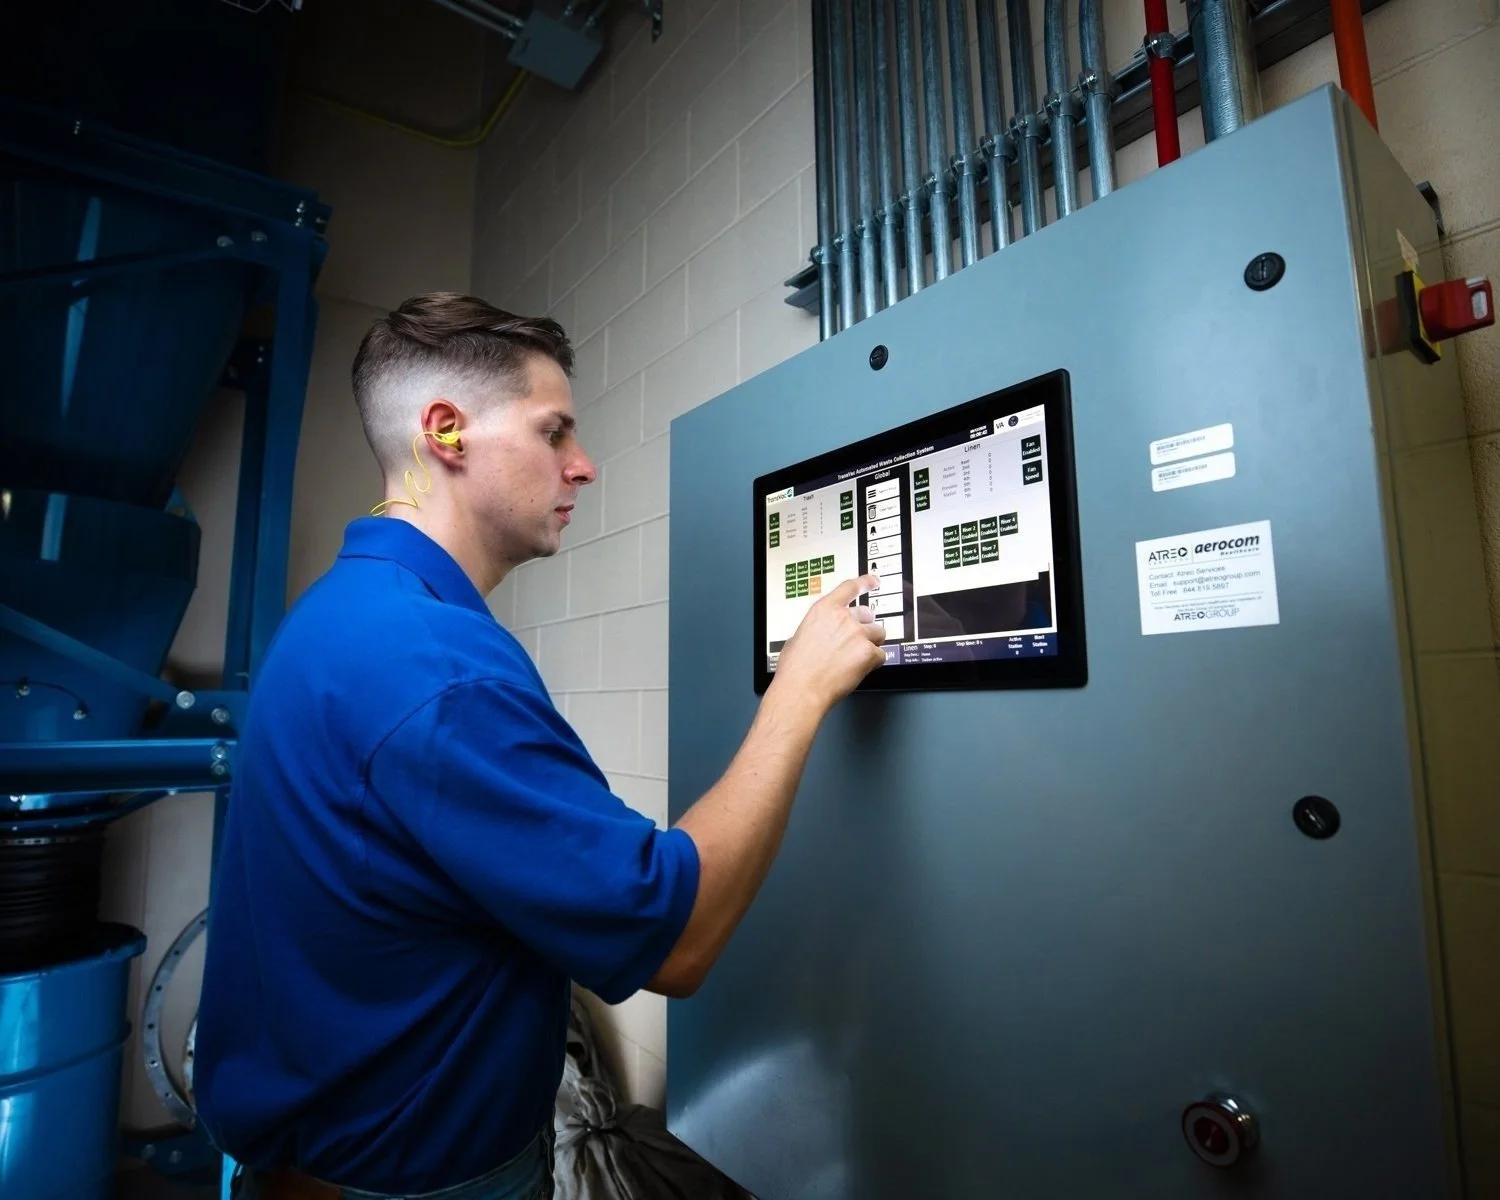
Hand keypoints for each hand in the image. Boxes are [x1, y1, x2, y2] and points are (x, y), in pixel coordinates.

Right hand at [772, 574, 886, 712]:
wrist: (801, 689)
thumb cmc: (795, 668)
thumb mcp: (798, 636)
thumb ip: (817, 627)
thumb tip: (821, 632)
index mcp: (824, 610)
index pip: (850, 588)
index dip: (865, 582)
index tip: (874, 580)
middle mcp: (842, 618)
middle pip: (868, 615)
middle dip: (865, 627)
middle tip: (856, 642)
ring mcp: (857, 634)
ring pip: (879, 633)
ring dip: (871, 644)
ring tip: (856, 659)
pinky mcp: (868, 652)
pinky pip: (881, 655)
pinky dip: (873, 663)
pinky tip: (858, 670)